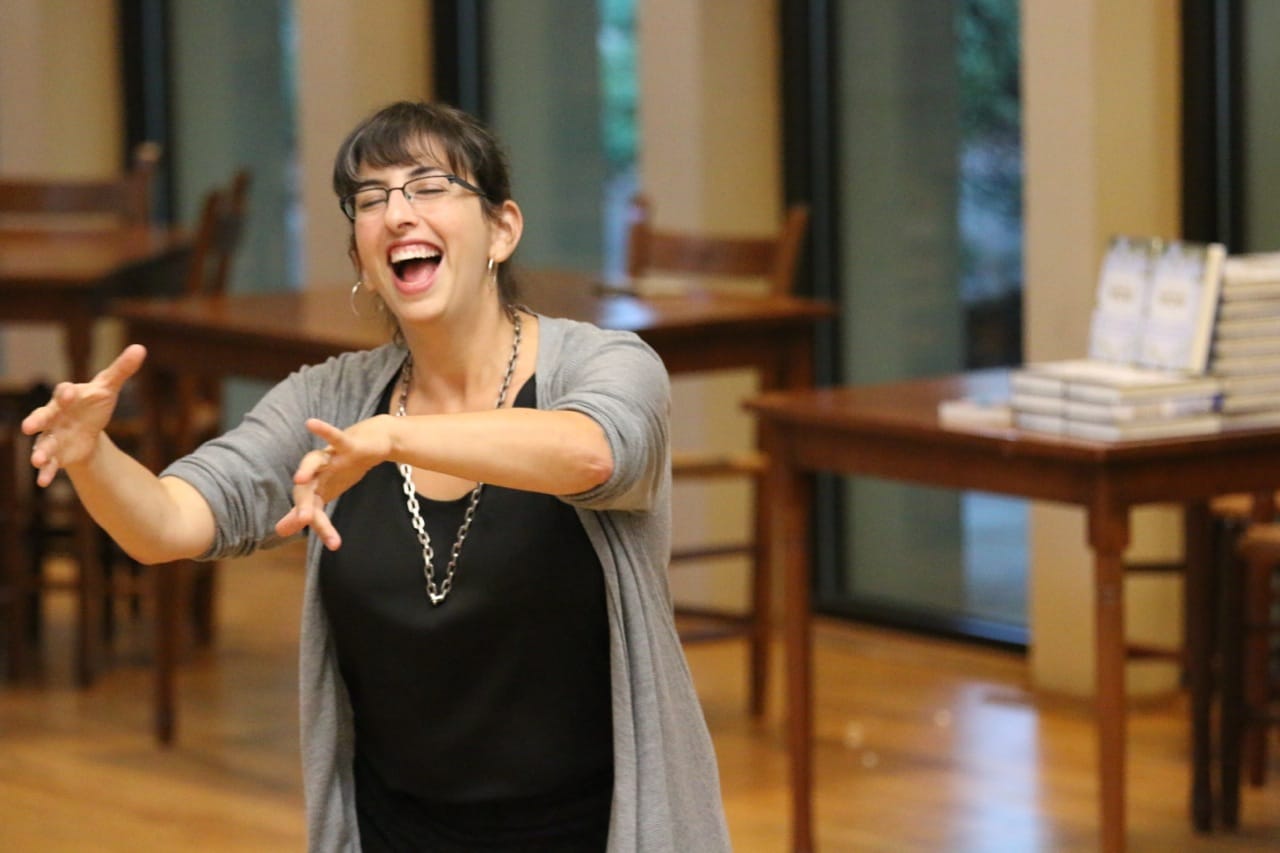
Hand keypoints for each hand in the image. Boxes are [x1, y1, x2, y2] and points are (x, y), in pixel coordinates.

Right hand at [22, 344, 146, 486]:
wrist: (87, 426)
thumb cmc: (93, 402)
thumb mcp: (108, 387)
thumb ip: (121, 370)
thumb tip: (139, 348)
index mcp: (67, 397)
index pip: (64, 392)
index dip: (65, 393)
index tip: (68, 394)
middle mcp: (54, 416)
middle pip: (43, 416)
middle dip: (36, 421)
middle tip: (28, 426)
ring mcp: (52, 435)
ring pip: (43, 443)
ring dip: (39, 452)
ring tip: (36, 461)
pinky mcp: (57, 454)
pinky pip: (49, 464)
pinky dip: (46, 472)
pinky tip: (42, 481)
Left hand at [274, 416, 392, 549]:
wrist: (373, 441)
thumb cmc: (348, 466)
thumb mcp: (329, 492)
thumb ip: (308, 511)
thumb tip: (279, 532)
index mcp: (316, 486)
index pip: (312, 509)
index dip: (316, 525)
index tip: (327, 542)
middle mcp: (318, 471)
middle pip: (307, 488)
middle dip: (304, 504)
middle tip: (303, 520)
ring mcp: (331, 456)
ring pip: (313, 462)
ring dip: (306, 470)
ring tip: (298, 481)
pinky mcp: (347, 443)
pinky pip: (335, 437)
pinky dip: (324, 431)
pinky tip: (310, 423)